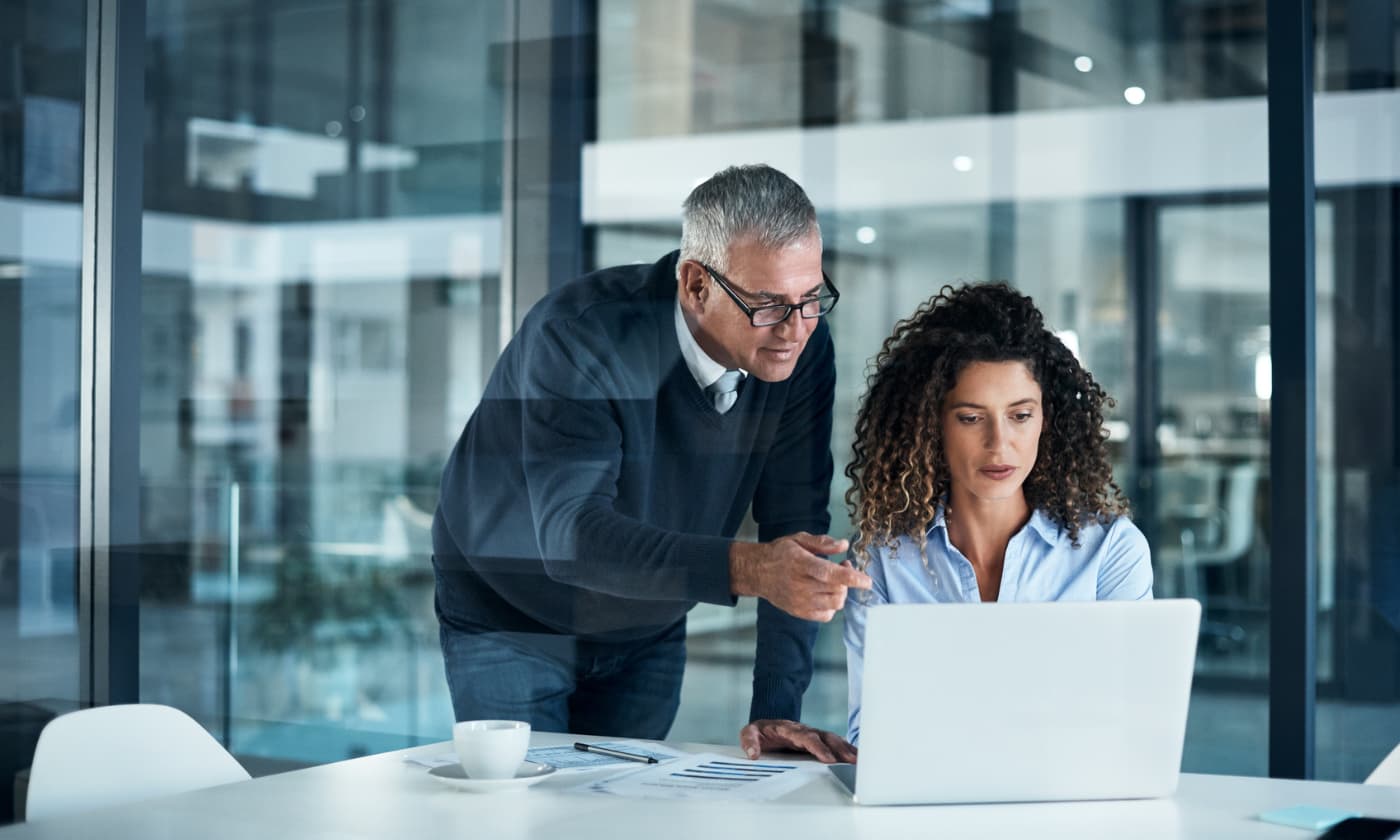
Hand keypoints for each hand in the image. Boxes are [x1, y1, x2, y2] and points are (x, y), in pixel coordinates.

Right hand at [729, 533, 870, 621]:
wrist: (756, 572)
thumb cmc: (780, 553)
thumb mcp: (798, 539)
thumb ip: (823, 542)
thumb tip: (844, 545)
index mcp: (801, 564)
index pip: (830, 574)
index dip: (852, 578)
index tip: (867, 581)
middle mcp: (800, 585)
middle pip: (837, 590)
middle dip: (848, 579)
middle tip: (843, 566)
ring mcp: (799, 602)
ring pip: (835, 604)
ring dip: (841, 592)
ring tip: (834, 581)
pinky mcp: (799, 612)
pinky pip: (826, 616)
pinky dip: (832, 606)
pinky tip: (826, 594)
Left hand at [739, 719, 857, 763]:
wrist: (766, 725)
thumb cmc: (760, 732)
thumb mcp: (749, 733)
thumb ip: (749, 741)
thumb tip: (753, 754)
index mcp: (789, 728)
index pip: (806, 737)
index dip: (818, 747)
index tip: (828, 759)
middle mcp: (804, 730)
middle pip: (824, 737)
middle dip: (839, 748)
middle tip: (851, 761)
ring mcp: (813, 734)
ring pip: (832, 739)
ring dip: (846, 749)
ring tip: (859, 761)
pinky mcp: (818, 740)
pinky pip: (834, 743)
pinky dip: (846, 749)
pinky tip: (857, 758)